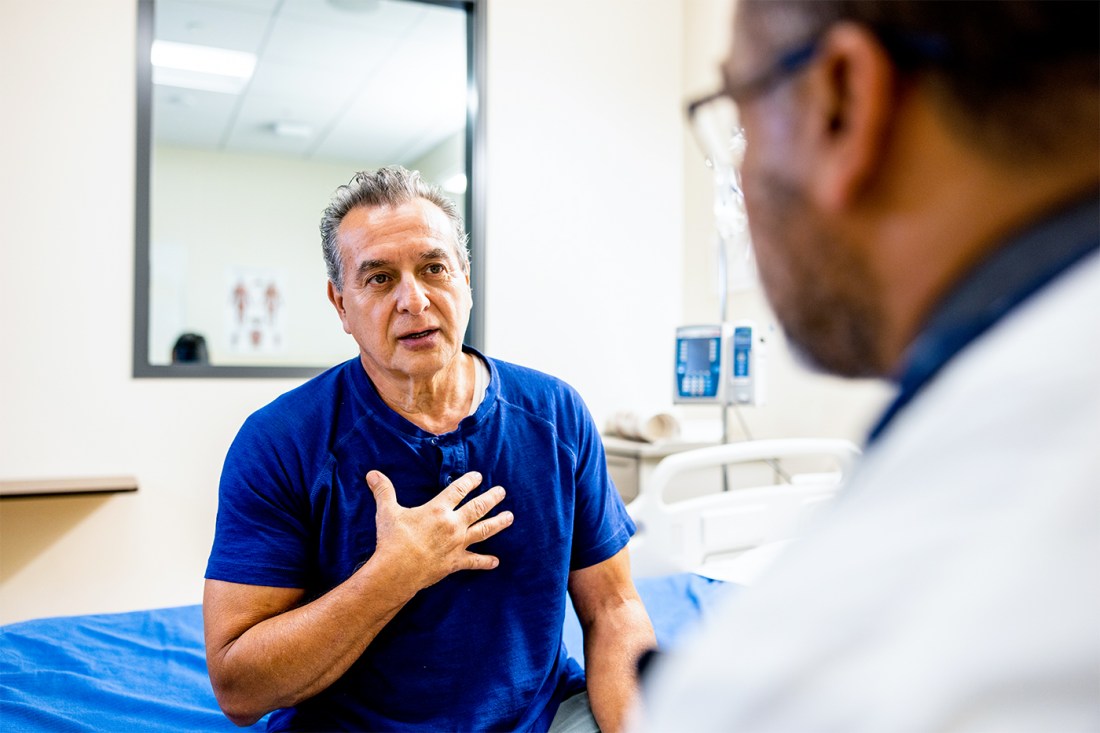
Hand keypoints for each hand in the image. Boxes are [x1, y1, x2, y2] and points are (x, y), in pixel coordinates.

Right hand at [365, 470, 513, 591]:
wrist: (397, 570)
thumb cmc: (393, 540)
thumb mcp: (387, 512)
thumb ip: (383, 491)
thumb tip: (372, 474)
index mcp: (438, 509)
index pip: (458, 489)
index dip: (470, 481)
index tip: (479, 476)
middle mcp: (453, 524)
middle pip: (478, 507)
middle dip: (491, 498)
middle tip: (502, 491)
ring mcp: (457, 544)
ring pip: (484, 530)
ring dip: (498, 523)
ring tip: (510, 517)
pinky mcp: (456, 562)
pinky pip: (475, 562)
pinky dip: (486, 562)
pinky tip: (496, 562)